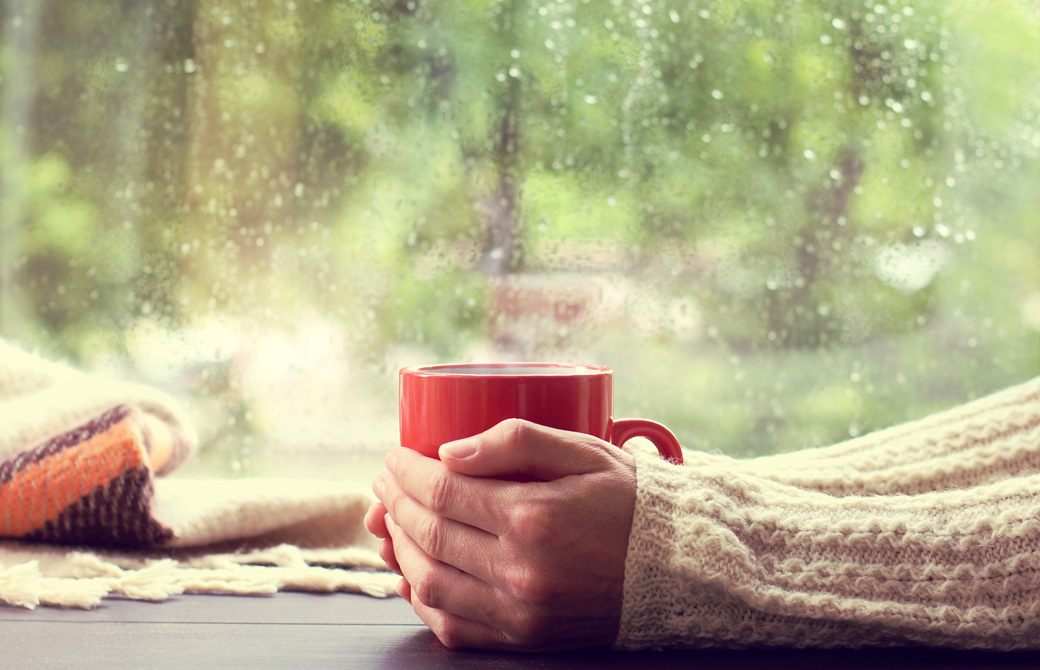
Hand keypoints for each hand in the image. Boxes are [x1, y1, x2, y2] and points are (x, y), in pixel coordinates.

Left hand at [363, 419, 636, 650]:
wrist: (678, 566)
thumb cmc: (629, 500)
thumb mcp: (582, 449)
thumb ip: (515, 441)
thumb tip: (448, 452)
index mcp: (535, 516)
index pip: (443, 491)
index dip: (407, 472)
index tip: (394, 457)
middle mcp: (523, 569)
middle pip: (428, 534)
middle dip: (396, 503)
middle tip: (386, 483)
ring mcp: (522, 611)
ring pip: (430, 581)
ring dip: (399, 549)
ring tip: (393, 521)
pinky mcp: (526, 636)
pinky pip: (452, 624)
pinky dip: (421, 597)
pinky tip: (413, 571)